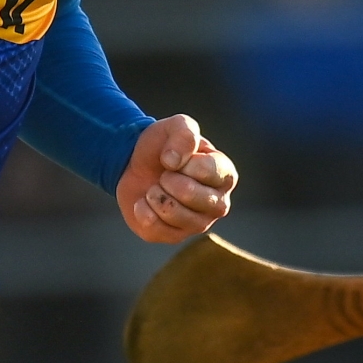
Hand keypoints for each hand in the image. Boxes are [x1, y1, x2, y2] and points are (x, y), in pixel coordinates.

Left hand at [115, 114, 236, 243]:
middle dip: (167, 179)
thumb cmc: (164, 145)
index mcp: (226, 175)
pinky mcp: (173, 236)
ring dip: (154, 194)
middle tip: (164, 175)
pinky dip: (142, 210)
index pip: (208, 170)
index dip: (184, 161)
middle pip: (191, 195)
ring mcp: (198, 223)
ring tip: (155, 187)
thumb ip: (184, 134)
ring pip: (173, 213)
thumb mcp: (176, 126)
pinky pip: (154, 228)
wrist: (136, 164)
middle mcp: (218, 203)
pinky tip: (144, 202)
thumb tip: (174, 162)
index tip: (175, 157)